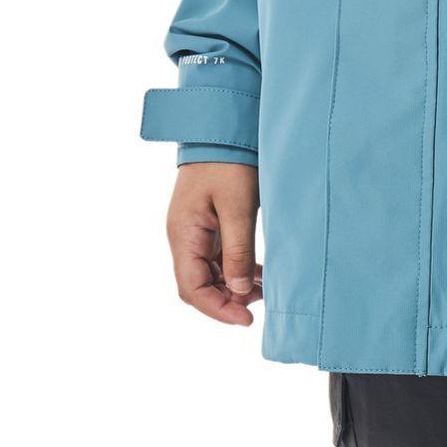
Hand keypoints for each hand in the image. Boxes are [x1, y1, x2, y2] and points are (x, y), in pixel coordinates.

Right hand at [166, 162, 261, 325]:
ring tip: (263, 289)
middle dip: (226, 300)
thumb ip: (237, 250)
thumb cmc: (229, 161)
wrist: (223, 127)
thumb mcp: (238, 206)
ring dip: (232, 286)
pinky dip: (235, 268)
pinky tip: (257, 273)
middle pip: (198, 285)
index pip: (192, 289)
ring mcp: (194, 230)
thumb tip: (237, 292)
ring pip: (209, 272)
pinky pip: (217, 256)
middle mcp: (183, 236)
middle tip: (258, 305)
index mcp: (183, 234)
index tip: (246, 319)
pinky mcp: (207, 222)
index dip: (217, 309)